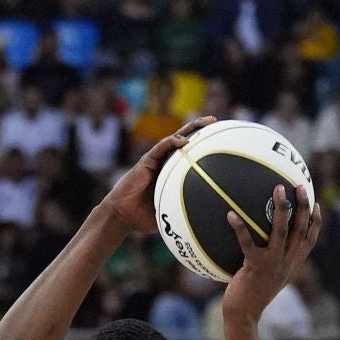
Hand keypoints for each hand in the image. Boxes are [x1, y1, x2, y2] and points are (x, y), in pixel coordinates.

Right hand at [102, 117, 215, 235]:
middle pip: (183, 140)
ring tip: (204, 122)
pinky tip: (183, 140)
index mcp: (170, 172)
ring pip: (174, 139)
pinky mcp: (146, 161)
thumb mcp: (168, 212)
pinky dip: (171, 142)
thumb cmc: (142, 217)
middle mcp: (163, 162)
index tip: (217, 139)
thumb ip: (181, 209)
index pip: (187, 153)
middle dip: (198, 128)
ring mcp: (154, 160)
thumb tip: (202, 219)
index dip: (201, 144)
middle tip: (214, 121)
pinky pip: (160, 148)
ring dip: (189, 129)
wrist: (122, 216)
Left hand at [221, 185, 321, 326]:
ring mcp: (273, 264)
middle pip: (300, 229)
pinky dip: (239, 228)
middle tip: (299, 186)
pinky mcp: (255, 267)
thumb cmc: (252, 293)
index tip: (316, 204)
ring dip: (281, 208)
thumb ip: (273, 259)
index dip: (315, 222)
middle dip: (302, 205)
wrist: (244, 314)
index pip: (310, 240)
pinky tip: (231, 215)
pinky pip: (248, 243)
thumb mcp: (269, 276)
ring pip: (281, 231)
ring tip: (277, 189)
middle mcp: (287, 262)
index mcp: (292, 264)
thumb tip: (264, 240)